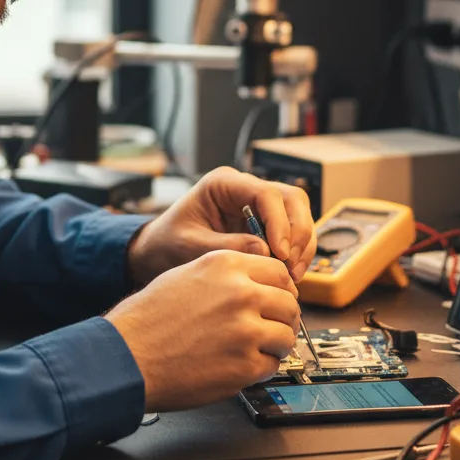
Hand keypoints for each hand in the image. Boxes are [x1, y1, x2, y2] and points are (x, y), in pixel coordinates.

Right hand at [107, 250, 299, 409]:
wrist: (129, 354)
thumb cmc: (149, 317)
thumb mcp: (187, 274)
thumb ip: (226, 274)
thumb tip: (257, 284)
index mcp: (226, 265)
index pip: (279, 272)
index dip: (281, 288)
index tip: (276, 299)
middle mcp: (240, 293)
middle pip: (289, 303)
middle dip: (282, 317)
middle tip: (271, 327)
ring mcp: (245, 330)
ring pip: (286, 335)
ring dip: (274, 344)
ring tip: (254, 348)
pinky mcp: (244, 366)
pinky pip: (272, 364)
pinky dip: (261, 367)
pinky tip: (240, 364)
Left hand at [126, 167, 316, 286]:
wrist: (157, 253)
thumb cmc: (167, 244)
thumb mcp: (189, 246)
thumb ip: (225, 247)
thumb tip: (264, 252)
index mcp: (223, 184)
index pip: (266, 193)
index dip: (279, 222)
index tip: (280, 252)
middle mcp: (244, 190)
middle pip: (291, 199)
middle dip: (297, 232)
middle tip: (290, 265)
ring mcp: (257, 206)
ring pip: (297, 214)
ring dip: (301, 245)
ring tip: (292, 275)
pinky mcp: (263, 225)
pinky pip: (291, 233)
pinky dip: (296, 253)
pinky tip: (289, 274)